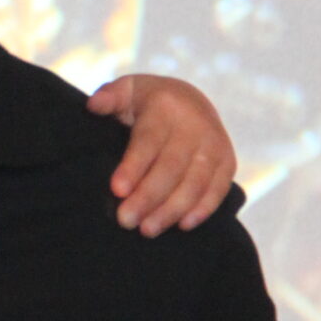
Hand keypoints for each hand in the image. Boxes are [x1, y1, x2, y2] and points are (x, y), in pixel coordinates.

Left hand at [89, 75, 234, 236]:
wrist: (191, 100)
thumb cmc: (148, 102)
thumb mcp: (127, 90)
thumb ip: (109, 97)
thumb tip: (94, 105)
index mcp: (166, 106)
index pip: (149, 141)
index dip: (134, 166)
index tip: (117, 190)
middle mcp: (195, 125)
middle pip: (172, 167)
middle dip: (148, 197)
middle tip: (125, 220)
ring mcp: (215, 144)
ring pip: (195, 182)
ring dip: (172, 209)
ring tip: (147, 229)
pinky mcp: (227, 162)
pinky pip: (218, 189)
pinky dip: (203, 209)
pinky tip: (182, 225)